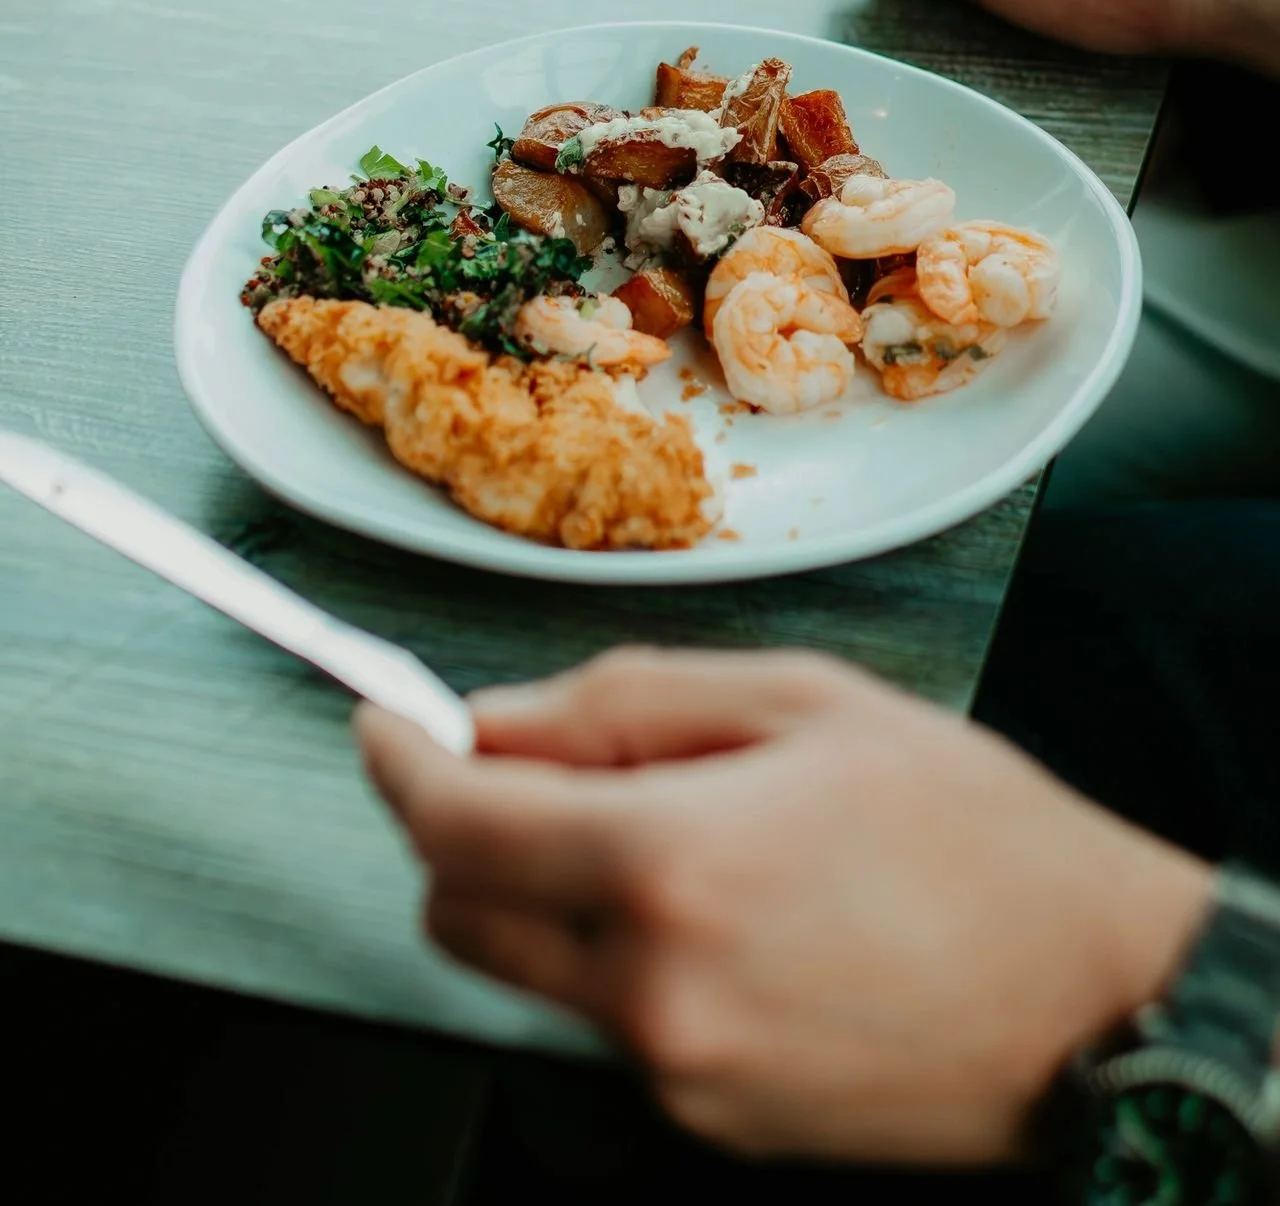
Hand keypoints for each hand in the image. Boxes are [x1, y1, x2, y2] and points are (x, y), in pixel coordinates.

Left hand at [360, 649, 1207, 1165]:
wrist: (1096, 994)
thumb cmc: (973, 836)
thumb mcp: (802, 701)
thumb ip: (626, 700)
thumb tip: (500, 719)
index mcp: (669, 861)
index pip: (454, 822)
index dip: (396, 759)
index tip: (383, 721)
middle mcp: (652, 987)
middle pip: (457, 912)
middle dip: (464, 829)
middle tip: (535, 767)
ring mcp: (677, 1072)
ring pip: (529, 971)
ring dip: (547, 895)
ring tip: (671, 834)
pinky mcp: (709, 1123)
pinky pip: (612, 1025)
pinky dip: (625, 958)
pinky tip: (729, 914)